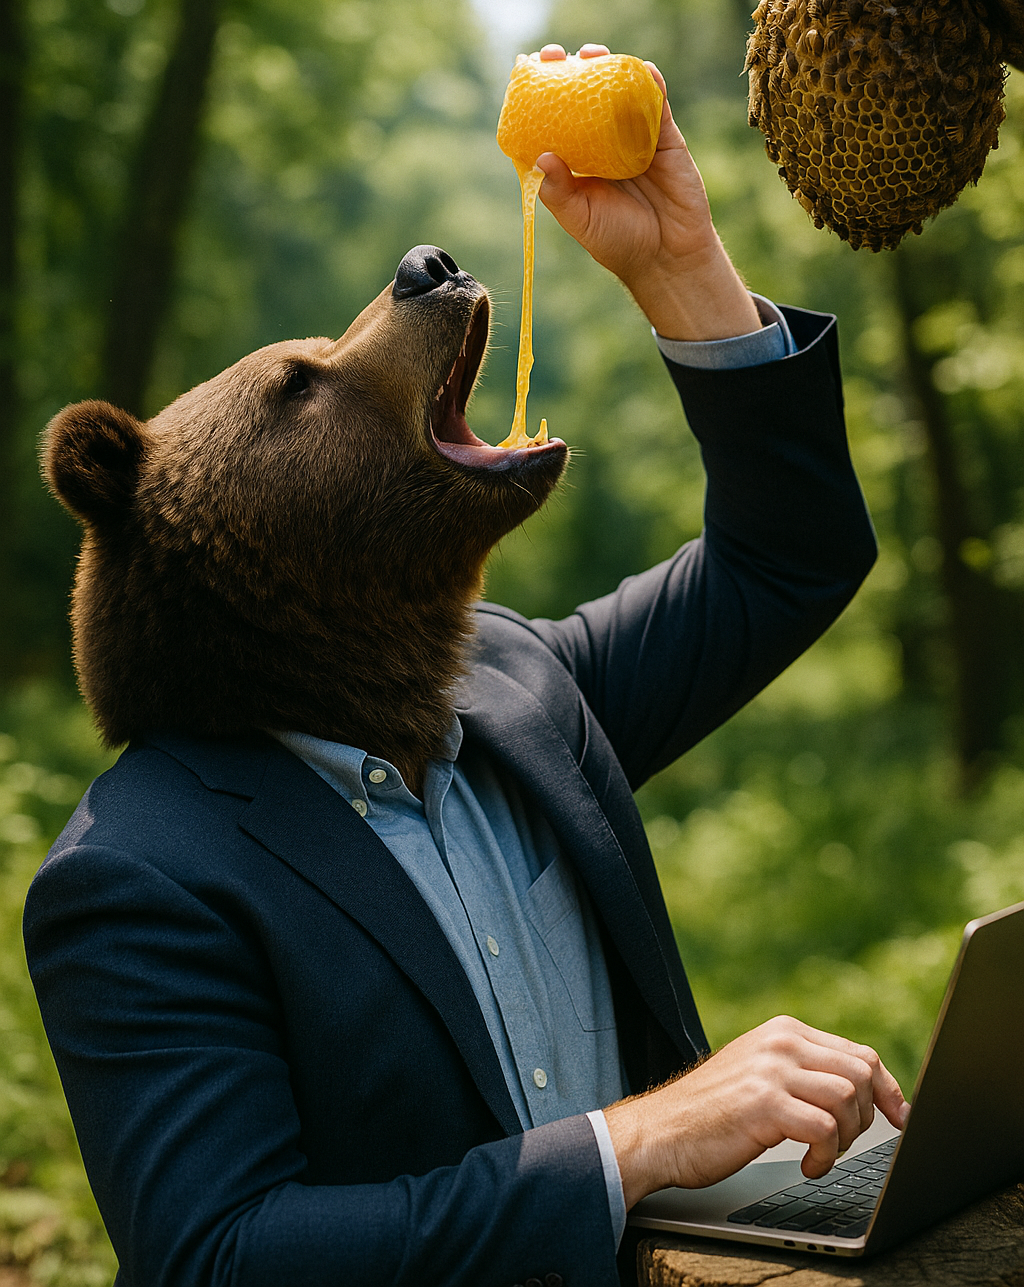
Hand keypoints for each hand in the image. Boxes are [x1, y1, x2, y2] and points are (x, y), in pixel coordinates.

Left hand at [530, 43, 760, 341]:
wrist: (667, 257)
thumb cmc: (618, 241)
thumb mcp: (581, 219)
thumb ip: (560, 192)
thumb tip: (542, 155)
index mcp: (577, 161)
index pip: (555, 121)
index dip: (541, 96)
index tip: (528, 73)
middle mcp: (603, 144)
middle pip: (585, 97)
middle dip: (571, 70)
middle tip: (558, 57)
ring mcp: (634, 137)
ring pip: (620, 93)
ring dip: (608, 67)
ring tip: (593, 53)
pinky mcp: (664, 138)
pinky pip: (657, 104)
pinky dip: (649, 83)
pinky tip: (640, 69)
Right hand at [603, 1015, 909, 1208]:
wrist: (660, 1131)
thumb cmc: (712, 1113)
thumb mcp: (760, 1075)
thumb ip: (804, 1070)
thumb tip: (864, 1088)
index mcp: (783, 1031)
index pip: (859, 1053)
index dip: (887, 1090)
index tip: (899, 1119)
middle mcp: (780, 1042)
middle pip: (861, 1072)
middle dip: (865, 1117)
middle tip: (840, 1144)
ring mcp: (771, 1069)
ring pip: (847, 1098)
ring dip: (846, 1138)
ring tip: (820, 1154)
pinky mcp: (764, 1102)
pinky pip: (825, 1127)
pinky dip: (826, 1155)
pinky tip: (808, 1166)